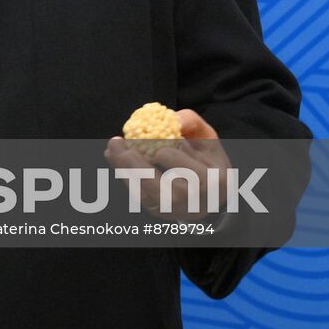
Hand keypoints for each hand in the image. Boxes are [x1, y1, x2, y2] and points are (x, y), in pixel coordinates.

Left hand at [105, 109, 230, 221]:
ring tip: (113, 149)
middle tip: (119, 144)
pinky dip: (125, 176)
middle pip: (164, 188)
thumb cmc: (205, 156)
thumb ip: (191, 122)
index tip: (158, 146)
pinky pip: (138, 194)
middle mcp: (196, 202)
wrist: (208, 190)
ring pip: (148, 193)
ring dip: (127, 170)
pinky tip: (114, 157)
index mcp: (215, 182)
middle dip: (139, 166)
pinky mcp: (158, 211)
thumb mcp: (206, 136)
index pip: (191, 172)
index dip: (172, 159)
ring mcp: (175, 210)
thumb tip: (171, 117)